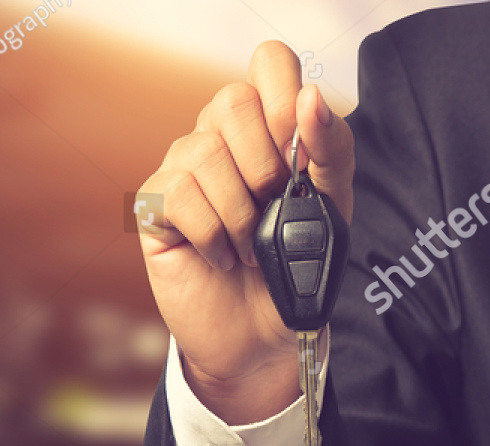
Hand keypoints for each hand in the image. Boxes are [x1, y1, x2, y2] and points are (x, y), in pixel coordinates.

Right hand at [137, 41, 352, 424]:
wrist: (265, 338)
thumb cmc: (296, 269)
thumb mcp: (334, 210)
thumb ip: (332, 150)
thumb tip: (311, 99)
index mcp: (267, 127)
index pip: (269, 62)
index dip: (283, 97)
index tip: (297, 152)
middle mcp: (221, 138)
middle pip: (231, 100)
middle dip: (264, 166)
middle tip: (272, 211)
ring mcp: (183, 169)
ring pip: (204, 151)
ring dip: (240, 214)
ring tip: (248, 246)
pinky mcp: (155, 208)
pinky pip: (180, 195)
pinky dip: (213, 237)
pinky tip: (221, 257)